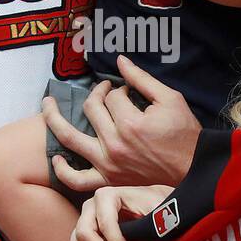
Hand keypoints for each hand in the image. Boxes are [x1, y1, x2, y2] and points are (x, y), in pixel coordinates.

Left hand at [42, 55, 200, 190]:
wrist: (193, 168)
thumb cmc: (184, 133)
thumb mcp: (170, 98)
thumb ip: (142, 78)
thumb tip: (120, 60)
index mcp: (130, 123)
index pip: (112, 96)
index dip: (121, 89)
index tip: (130, 92)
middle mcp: (114, 144)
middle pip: (92, 108)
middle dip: (99, 94)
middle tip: (107, 91)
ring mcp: (107, 164)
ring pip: (70, 138)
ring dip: (53, 119)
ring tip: (46, 104)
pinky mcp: (107, 180)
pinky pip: (77, 179)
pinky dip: (63, 170)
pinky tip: (58, 156)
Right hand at [71, 184, 174, 240]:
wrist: (154, 204)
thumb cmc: (156, 207)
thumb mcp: (158, 212)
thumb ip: (152, 222)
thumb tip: (151, 235)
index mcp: (107, 195)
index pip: (105, 224)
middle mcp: (92, 204)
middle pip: (83, 233)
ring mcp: (86, 217)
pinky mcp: (85, 229)